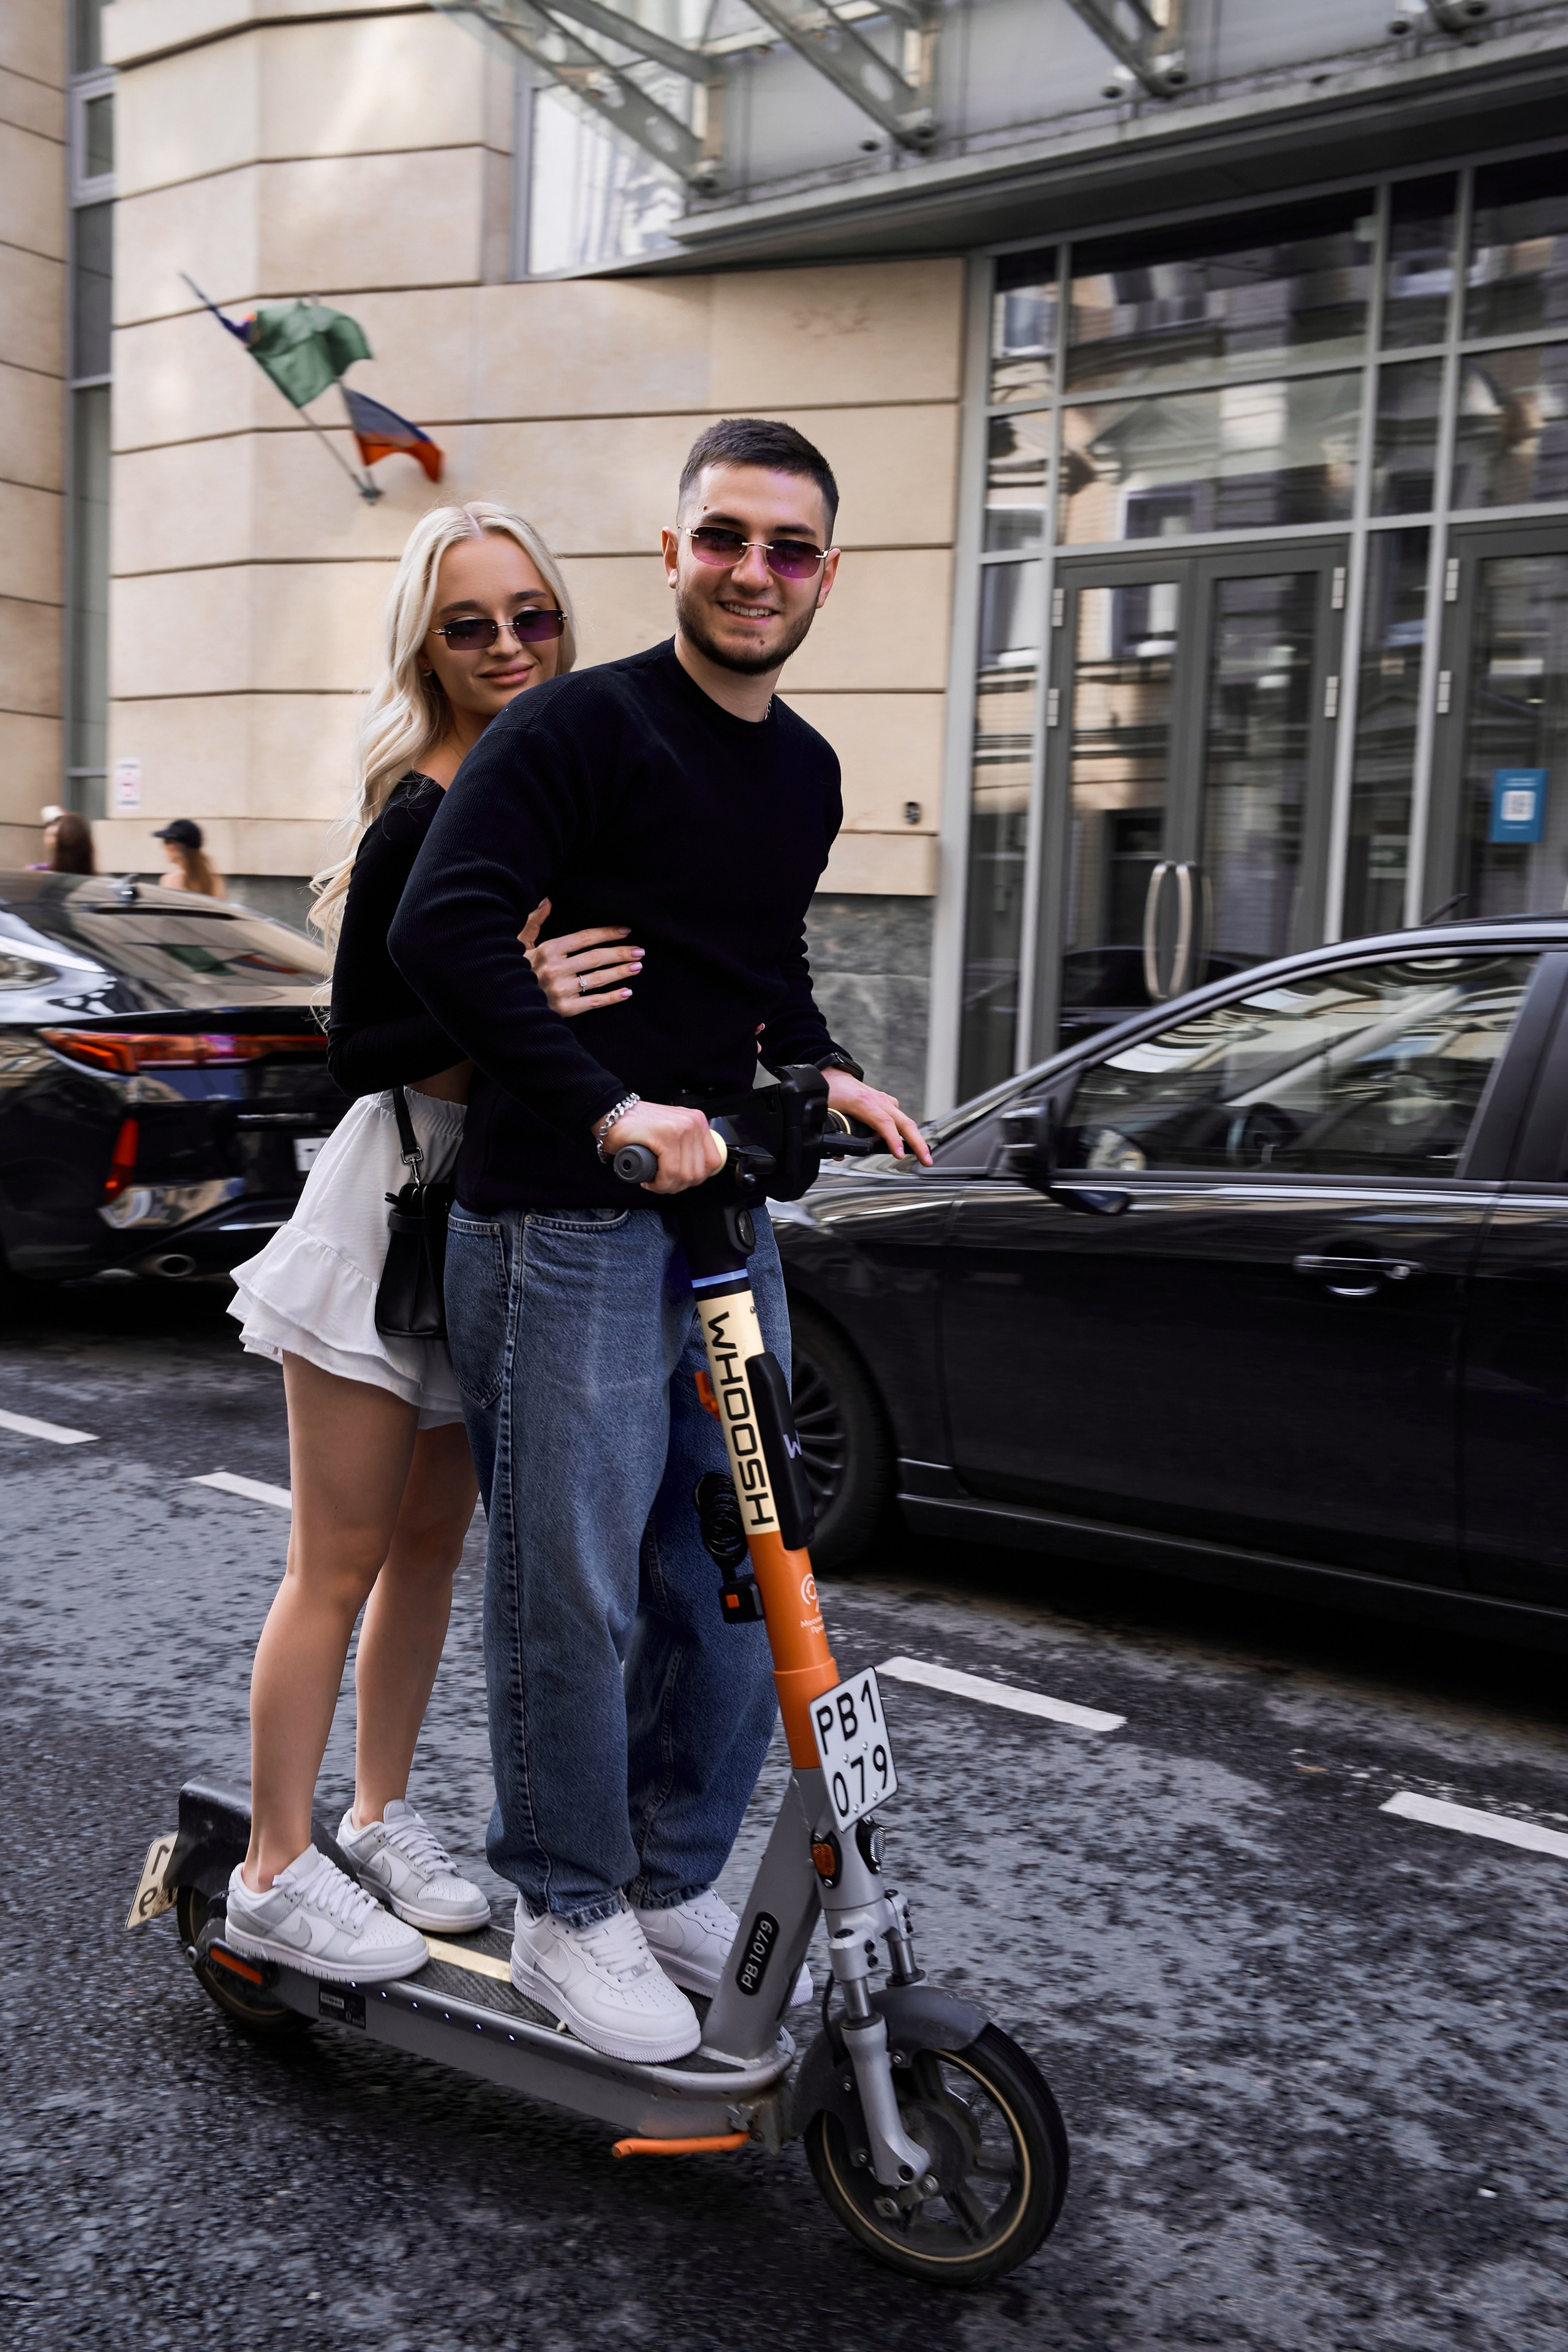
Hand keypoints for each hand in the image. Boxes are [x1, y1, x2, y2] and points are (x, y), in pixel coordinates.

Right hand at [521, 899, 642, 1017]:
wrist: (505, 1003)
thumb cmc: (515, 969)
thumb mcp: (520, 943)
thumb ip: (534, 922)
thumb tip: (548, 900)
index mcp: (547, 950)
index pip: (584, 938)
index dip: (606, 933)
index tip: (625, 931)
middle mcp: (555, 969)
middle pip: (595, 958)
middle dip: (620, 953)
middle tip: (639, 951)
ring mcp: (560, 990)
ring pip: (597, 979)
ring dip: (620, 972)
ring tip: (637, 967)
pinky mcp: (564, 1009)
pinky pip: (593, 1002)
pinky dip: (612, 998)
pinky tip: (627, 992)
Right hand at [601, 1101, 724, 1194]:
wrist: (610, 1114)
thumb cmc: (636, 1126)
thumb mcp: (671, 1132)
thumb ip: (686, 1146)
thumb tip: (695, 1172)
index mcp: (698, 1122)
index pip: (712, 1162)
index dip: (694, 1179)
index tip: (677, 1180)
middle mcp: (693, 1123)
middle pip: (698, 1172)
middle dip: (678, 1186)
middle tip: (661, 1184)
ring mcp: (681, 1128)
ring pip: (684, 1175)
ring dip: (667, 1186)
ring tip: (653, 1182)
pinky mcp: (666, 1136)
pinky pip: (670, 1172)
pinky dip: (659, 1184)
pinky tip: (649, 1181)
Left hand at [824, 1069, 932, 1164]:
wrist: (832, 1074)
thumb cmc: (830, 1091)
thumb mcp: (826, 1111)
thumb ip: (831, 1133)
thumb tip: (838, 1154)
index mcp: (863, 1102)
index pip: (883, 1122)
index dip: (892, 1139)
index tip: (900, 1154)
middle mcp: (878, 1100)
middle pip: (904, 1122)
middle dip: (918, 1142)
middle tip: (927, 1160)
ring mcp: (884, 1101)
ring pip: (905, 1120)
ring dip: (915, 1138)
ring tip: (923, 1156)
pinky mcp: (885, 1103)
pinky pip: (899, 1118)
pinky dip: (905, 1131)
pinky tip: (906, 1144)